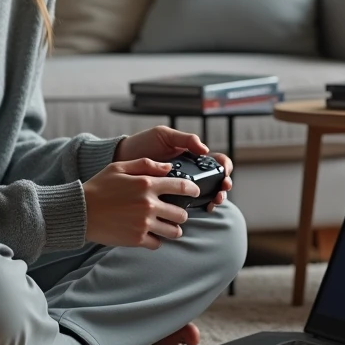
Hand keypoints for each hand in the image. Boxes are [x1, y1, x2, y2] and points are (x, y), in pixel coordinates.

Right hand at [83, 158, 195, 248]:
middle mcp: (149, 204)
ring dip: (173, 229)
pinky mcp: (137, 239)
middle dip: (181, 213)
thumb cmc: (99, 186)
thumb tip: (169, 168)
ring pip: (174, 231)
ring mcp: (144, 223)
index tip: (194, 192)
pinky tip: (150, 234)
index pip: (182, 187)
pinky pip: (158, 243)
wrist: (80, 212)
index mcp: (147, 184)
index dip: (193, 190)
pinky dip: (156, 240)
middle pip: (182, 213)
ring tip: (167, 226)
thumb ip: (146, 164)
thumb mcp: (119, 167)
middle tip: (175, 212)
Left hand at [114, 126, 233, 211]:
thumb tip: (205, 150)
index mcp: (191, 156)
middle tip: (221, 191)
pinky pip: (190, 205)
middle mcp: (189, 172)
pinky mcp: (171, 199)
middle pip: (216, 180)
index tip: (224, 173)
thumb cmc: (142, 144)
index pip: (215, 161)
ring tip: (213, 201)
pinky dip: (201, 208)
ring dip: (216, 199)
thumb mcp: (164, 136)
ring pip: (207, 194)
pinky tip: (202, 208)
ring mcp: (181, 187)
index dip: (224, 167)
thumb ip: (184, 139)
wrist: (121, 159)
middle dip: (223, 187)